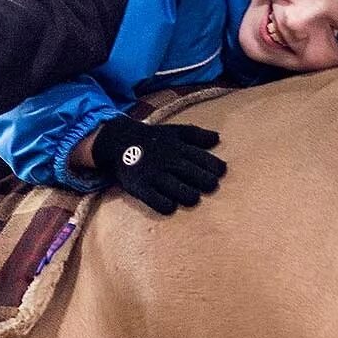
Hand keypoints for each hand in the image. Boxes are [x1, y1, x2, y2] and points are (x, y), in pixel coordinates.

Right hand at [89, 116, 226, 214]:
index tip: (218, 172)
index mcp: (179, 147)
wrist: (119, 141)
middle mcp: (168, 161)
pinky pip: (159, 203)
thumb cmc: (153, 139)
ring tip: (192, 196)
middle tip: (209, 186)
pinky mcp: (141, 187)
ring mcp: (154, 175)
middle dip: (208, 183)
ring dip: (191, 196)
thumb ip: (196, 135)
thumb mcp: (174, 131)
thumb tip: (217, 138)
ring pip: (182, 192)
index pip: (205, 160)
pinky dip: (168, 206)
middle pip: (197, 177)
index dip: (216, 168)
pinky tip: (170, 204)